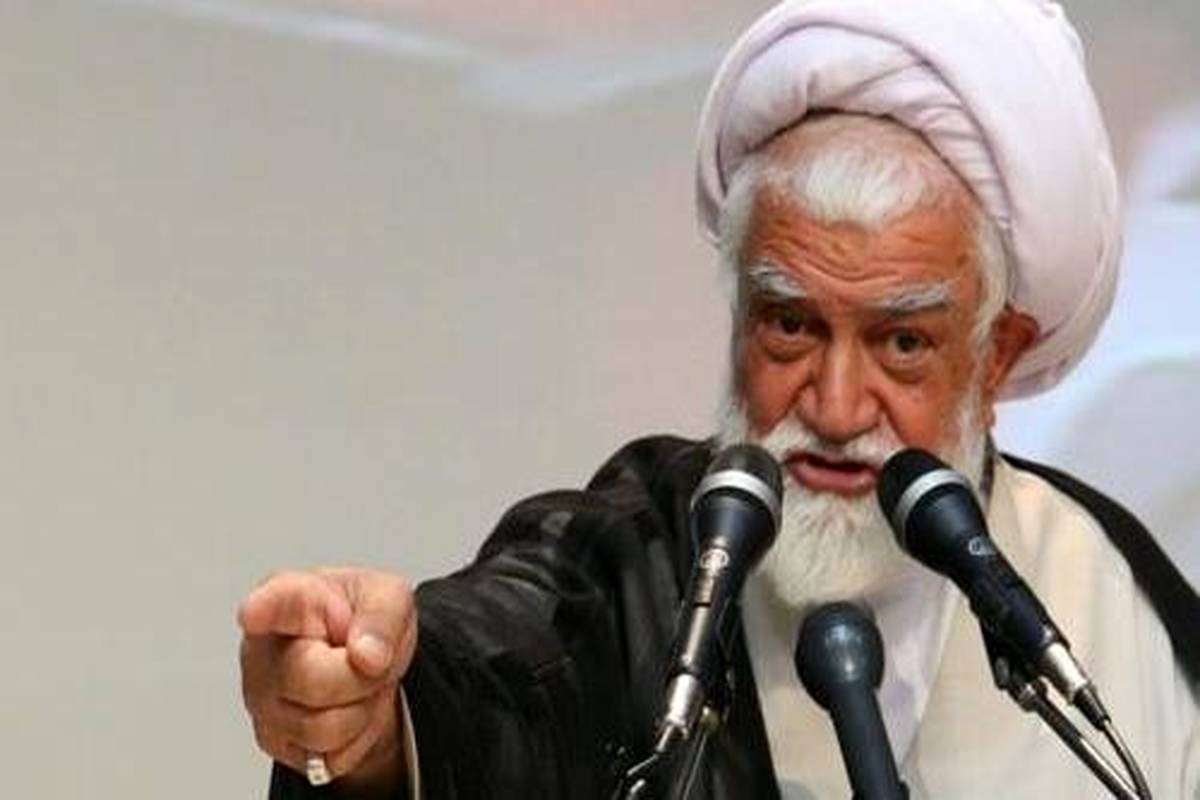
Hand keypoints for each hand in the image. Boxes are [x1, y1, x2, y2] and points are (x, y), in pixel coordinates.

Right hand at [238, 568, 416, 792]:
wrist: (362, 657)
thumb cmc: (360, 618)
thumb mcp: (388, 597)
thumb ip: (383, 617)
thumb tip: (368, 656)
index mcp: (288, 599)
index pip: (271, 604)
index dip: (262, 609)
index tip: (254, 613)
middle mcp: (262, 651)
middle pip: (314, 682)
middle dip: (361, 678)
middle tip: (369, 659)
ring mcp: (262, 700)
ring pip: (324, 729)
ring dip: (362, 710)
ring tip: (357, 681)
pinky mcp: (274, 740)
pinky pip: (330, 757)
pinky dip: (356, 738)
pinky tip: (347, 707)